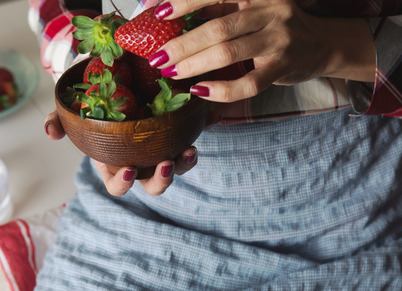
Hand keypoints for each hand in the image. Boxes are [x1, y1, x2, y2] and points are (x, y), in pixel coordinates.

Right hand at [44, 110, 197, 195]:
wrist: (118, 78)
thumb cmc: (93, 99)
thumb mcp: (74, 108)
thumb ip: (59, 120)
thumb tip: (50, 133)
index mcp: (113, 163)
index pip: (117, 185)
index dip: (123, 184)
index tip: (130, 168)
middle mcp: (138, 161)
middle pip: (150, 186)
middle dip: (159, 181)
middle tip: (164, 163)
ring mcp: (157, 151)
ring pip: (173, 172)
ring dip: (180, 167)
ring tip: (186, 152)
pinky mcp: (173, 138)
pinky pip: (185, 153)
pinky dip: (190, 153)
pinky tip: (192, 143)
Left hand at [151, 0, 375, 102]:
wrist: (323, 43)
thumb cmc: (276, 26)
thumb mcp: (251, 9)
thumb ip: (220, 10)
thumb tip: (173, 15)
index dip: (185, 2)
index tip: (158, 13)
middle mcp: (270, 10)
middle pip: (218, 27)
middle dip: (182, 44)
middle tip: (158, 58)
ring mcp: (278, 40)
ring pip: (229, 53)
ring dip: (195, 65)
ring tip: (172, 72)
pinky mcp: (283, 67)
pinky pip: (249, 84)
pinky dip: (221, 90)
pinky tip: (201, 91)